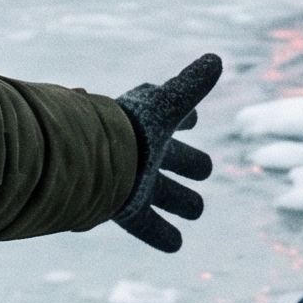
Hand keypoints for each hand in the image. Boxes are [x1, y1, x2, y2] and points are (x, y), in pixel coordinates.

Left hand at [112, 53, 221, 252]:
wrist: (86, 164)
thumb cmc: (125, 129)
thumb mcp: (165, 106)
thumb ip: (190, 86)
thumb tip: (217, 58)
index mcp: (149, 124)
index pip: (171, 115)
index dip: (185, 116)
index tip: (192, 119)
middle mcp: (141, 152)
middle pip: (172, 158)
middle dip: (188, 162)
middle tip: (202, 169)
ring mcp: (134, 182)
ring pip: (164, 193)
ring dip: (180, 201)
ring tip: (193, 210)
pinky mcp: (127, 210)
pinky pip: (147, 226)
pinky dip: (162, 235)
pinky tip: (176, 244)